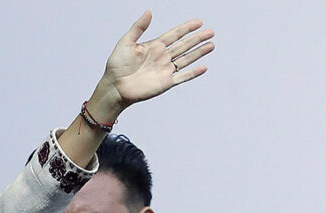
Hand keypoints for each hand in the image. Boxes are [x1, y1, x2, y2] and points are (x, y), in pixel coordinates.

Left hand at [95, 11, 214, 115]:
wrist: (114, 87)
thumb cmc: (116, 65)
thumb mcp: (126, 42)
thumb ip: (138, 27)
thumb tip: (149, 12)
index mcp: (153, 46)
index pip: (174, 35)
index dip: (186, 28)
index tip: (199, 22)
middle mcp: (161, 57)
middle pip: (184, 45)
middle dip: (197, 39)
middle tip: (211, 32)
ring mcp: (165, 70)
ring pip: (186, 59)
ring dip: (199, 52)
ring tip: (211, 45)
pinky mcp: (166, 83)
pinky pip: (182, 77)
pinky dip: (193, 73)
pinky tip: (204, 67)